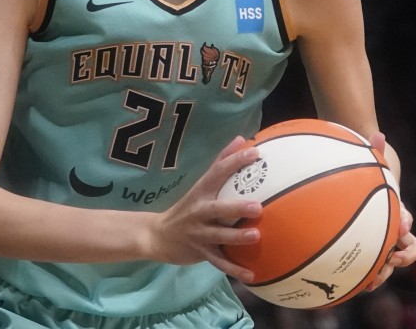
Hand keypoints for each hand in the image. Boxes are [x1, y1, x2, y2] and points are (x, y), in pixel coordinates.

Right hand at [150, 136, 263, 282]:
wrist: (157, 235)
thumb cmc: (188, 207)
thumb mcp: (200, 185)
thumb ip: (221, 164)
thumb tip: (243, 139)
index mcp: (200, 192)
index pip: (217, 173)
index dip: (234, 162)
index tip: (255, 153)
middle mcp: (198, 212)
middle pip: (217, 209)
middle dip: (236, 208)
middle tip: (258, 207)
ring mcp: (199, 233)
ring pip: (219, 237)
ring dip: (237, 238)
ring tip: (255, 236)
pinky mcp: (200, 253)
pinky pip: (219, 263)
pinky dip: (234, 270)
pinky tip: (251, 275)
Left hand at [364, 131, 415, 290]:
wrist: (363, 165)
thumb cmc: (371, 161)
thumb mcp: (376, 158)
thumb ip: (376, 149)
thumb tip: (378, 134)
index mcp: (396, 220)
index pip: (410, 241)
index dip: (407, 249)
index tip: (396, 250)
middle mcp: (388, 232)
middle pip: (394, 260)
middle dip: (389, 269)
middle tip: (379, 273)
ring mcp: (373, 236)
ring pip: (378, 264)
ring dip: (373, 275)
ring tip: (360, 285)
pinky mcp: (357, 236)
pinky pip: (356, 255)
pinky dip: (349, 266)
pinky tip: (332, 272)